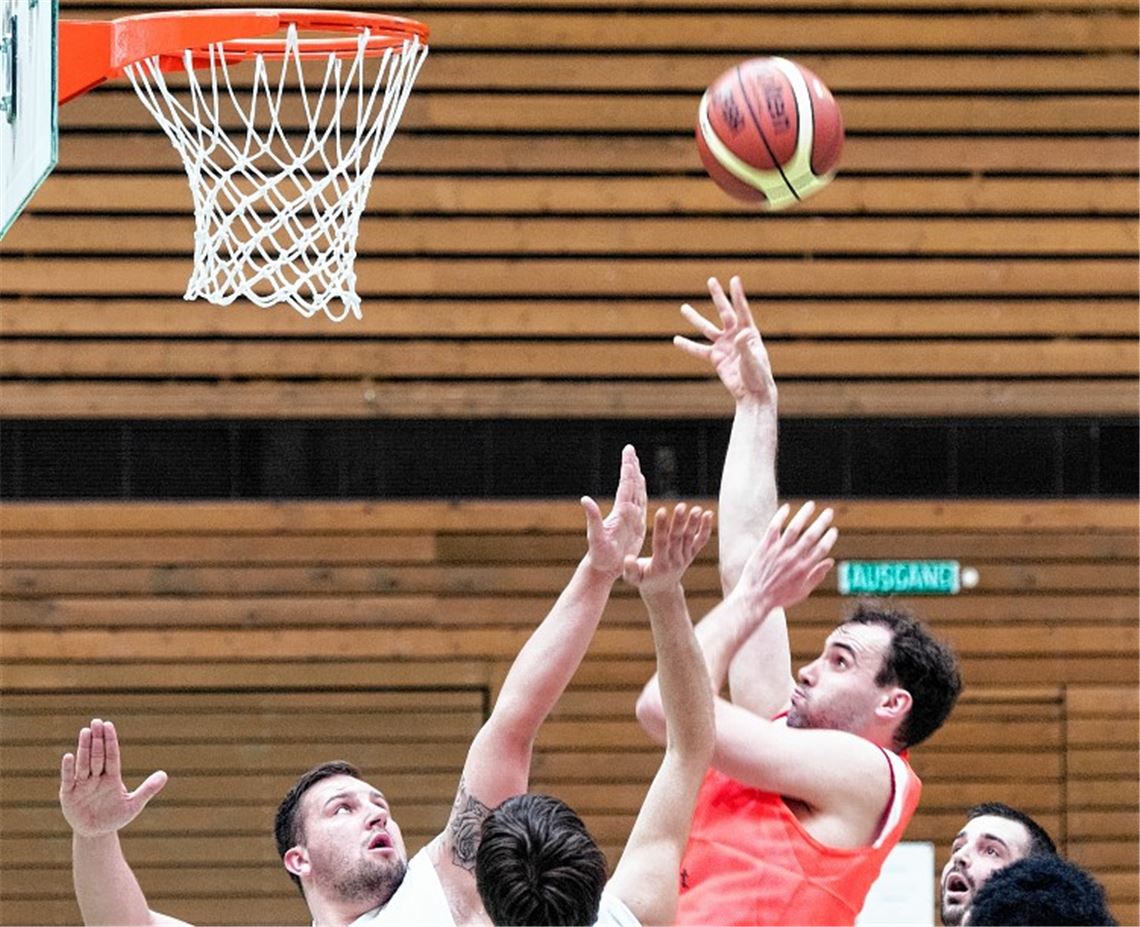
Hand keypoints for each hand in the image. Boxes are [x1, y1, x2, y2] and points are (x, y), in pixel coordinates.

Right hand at [60, 719, 167, 838]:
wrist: (96, 833)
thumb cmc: (115, 816)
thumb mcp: (134, 804)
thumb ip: (147, 789)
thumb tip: (165, 774)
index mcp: (112, 777)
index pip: (112, 756)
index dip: (110, 741)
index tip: (109, 725)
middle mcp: (96, 777)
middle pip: (98, 756)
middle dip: (97, 739)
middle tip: (96, 721)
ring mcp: (82, 785)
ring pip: (84, 764)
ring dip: (84, 748)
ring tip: (85, 731)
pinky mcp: (69, 795)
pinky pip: (69, 779)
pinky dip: (69, 769)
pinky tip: (69, 756)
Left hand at [582, 445, 647, 578]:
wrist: (603, 568)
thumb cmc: (599, 555)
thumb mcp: (595, 537)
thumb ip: (592, 518)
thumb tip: (585, 499)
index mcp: (619, 511)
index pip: (625, 484)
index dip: (628, 467)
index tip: (629, 451)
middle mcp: (625, 512)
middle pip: (630, 485)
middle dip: (631, 467)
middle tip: (630, 450)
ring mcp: (630, 519)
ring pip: (636, 494)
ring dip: (636, 478)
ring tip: (636, 465)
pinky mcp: (636, 527)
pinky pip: (641, 507)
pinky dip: (642, 495)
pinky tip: (641, 489)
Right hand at [622, 503, 713, 597]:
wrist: (662, 589)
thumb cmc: (644, 580)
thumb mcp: (633, 578)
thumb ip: (630, 569)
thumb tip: (628, 559)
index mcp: (659, 564)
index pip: (661, 543)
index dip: (661, 527)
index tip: (661, 511)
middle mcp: (674, 560)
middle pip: (677, 538)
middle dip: (679, 522)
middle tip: (681, 506)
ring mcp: (685, 557)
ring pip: (690, 538)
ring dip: (693, 523)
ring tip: (696, 509)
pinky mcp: (691, 554)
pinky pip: (700, 541)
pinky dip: (705, 529)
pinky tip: (708, 514)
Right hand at [674, 276, 775, 405]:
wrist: (753, 393)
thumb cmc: (758, 375)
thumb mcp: (752, 360)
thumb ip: (745, 347)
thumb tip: (741, 333)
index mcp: (749, 332)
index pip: (742, 309)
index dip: (737, 294)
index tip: (734, 279)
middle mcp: (736, 335)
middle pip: (724, 312)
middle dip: (717, 296)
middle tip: (711, 280)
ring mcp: (725, 345)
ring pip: (707, 329)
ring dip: (695, 318)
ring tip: (683, 307)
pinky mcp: (716, 358)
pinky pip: (698, 350)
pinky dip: (687, 346)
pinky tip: (676, 340)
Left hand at [735, 501, 837, 628]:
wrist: (754, 598)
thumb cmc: (778, 597)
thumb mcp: (802, 592)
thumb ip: (817, 576)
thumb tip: (830, 562)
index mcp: (804, 569)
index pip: (821, 549)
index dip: (829, 538)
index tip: (833, 530)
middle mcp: (793, 558)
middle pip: (811, 536)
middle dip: (822, 522)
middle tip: (829, 512)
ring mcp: (778, 552)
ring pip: (794, 528)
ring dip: (803, 515)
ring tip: (811, 505)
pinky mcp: (765, 547)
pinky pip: (774, 528)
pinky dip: (780, 517)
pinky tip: (786, 508)